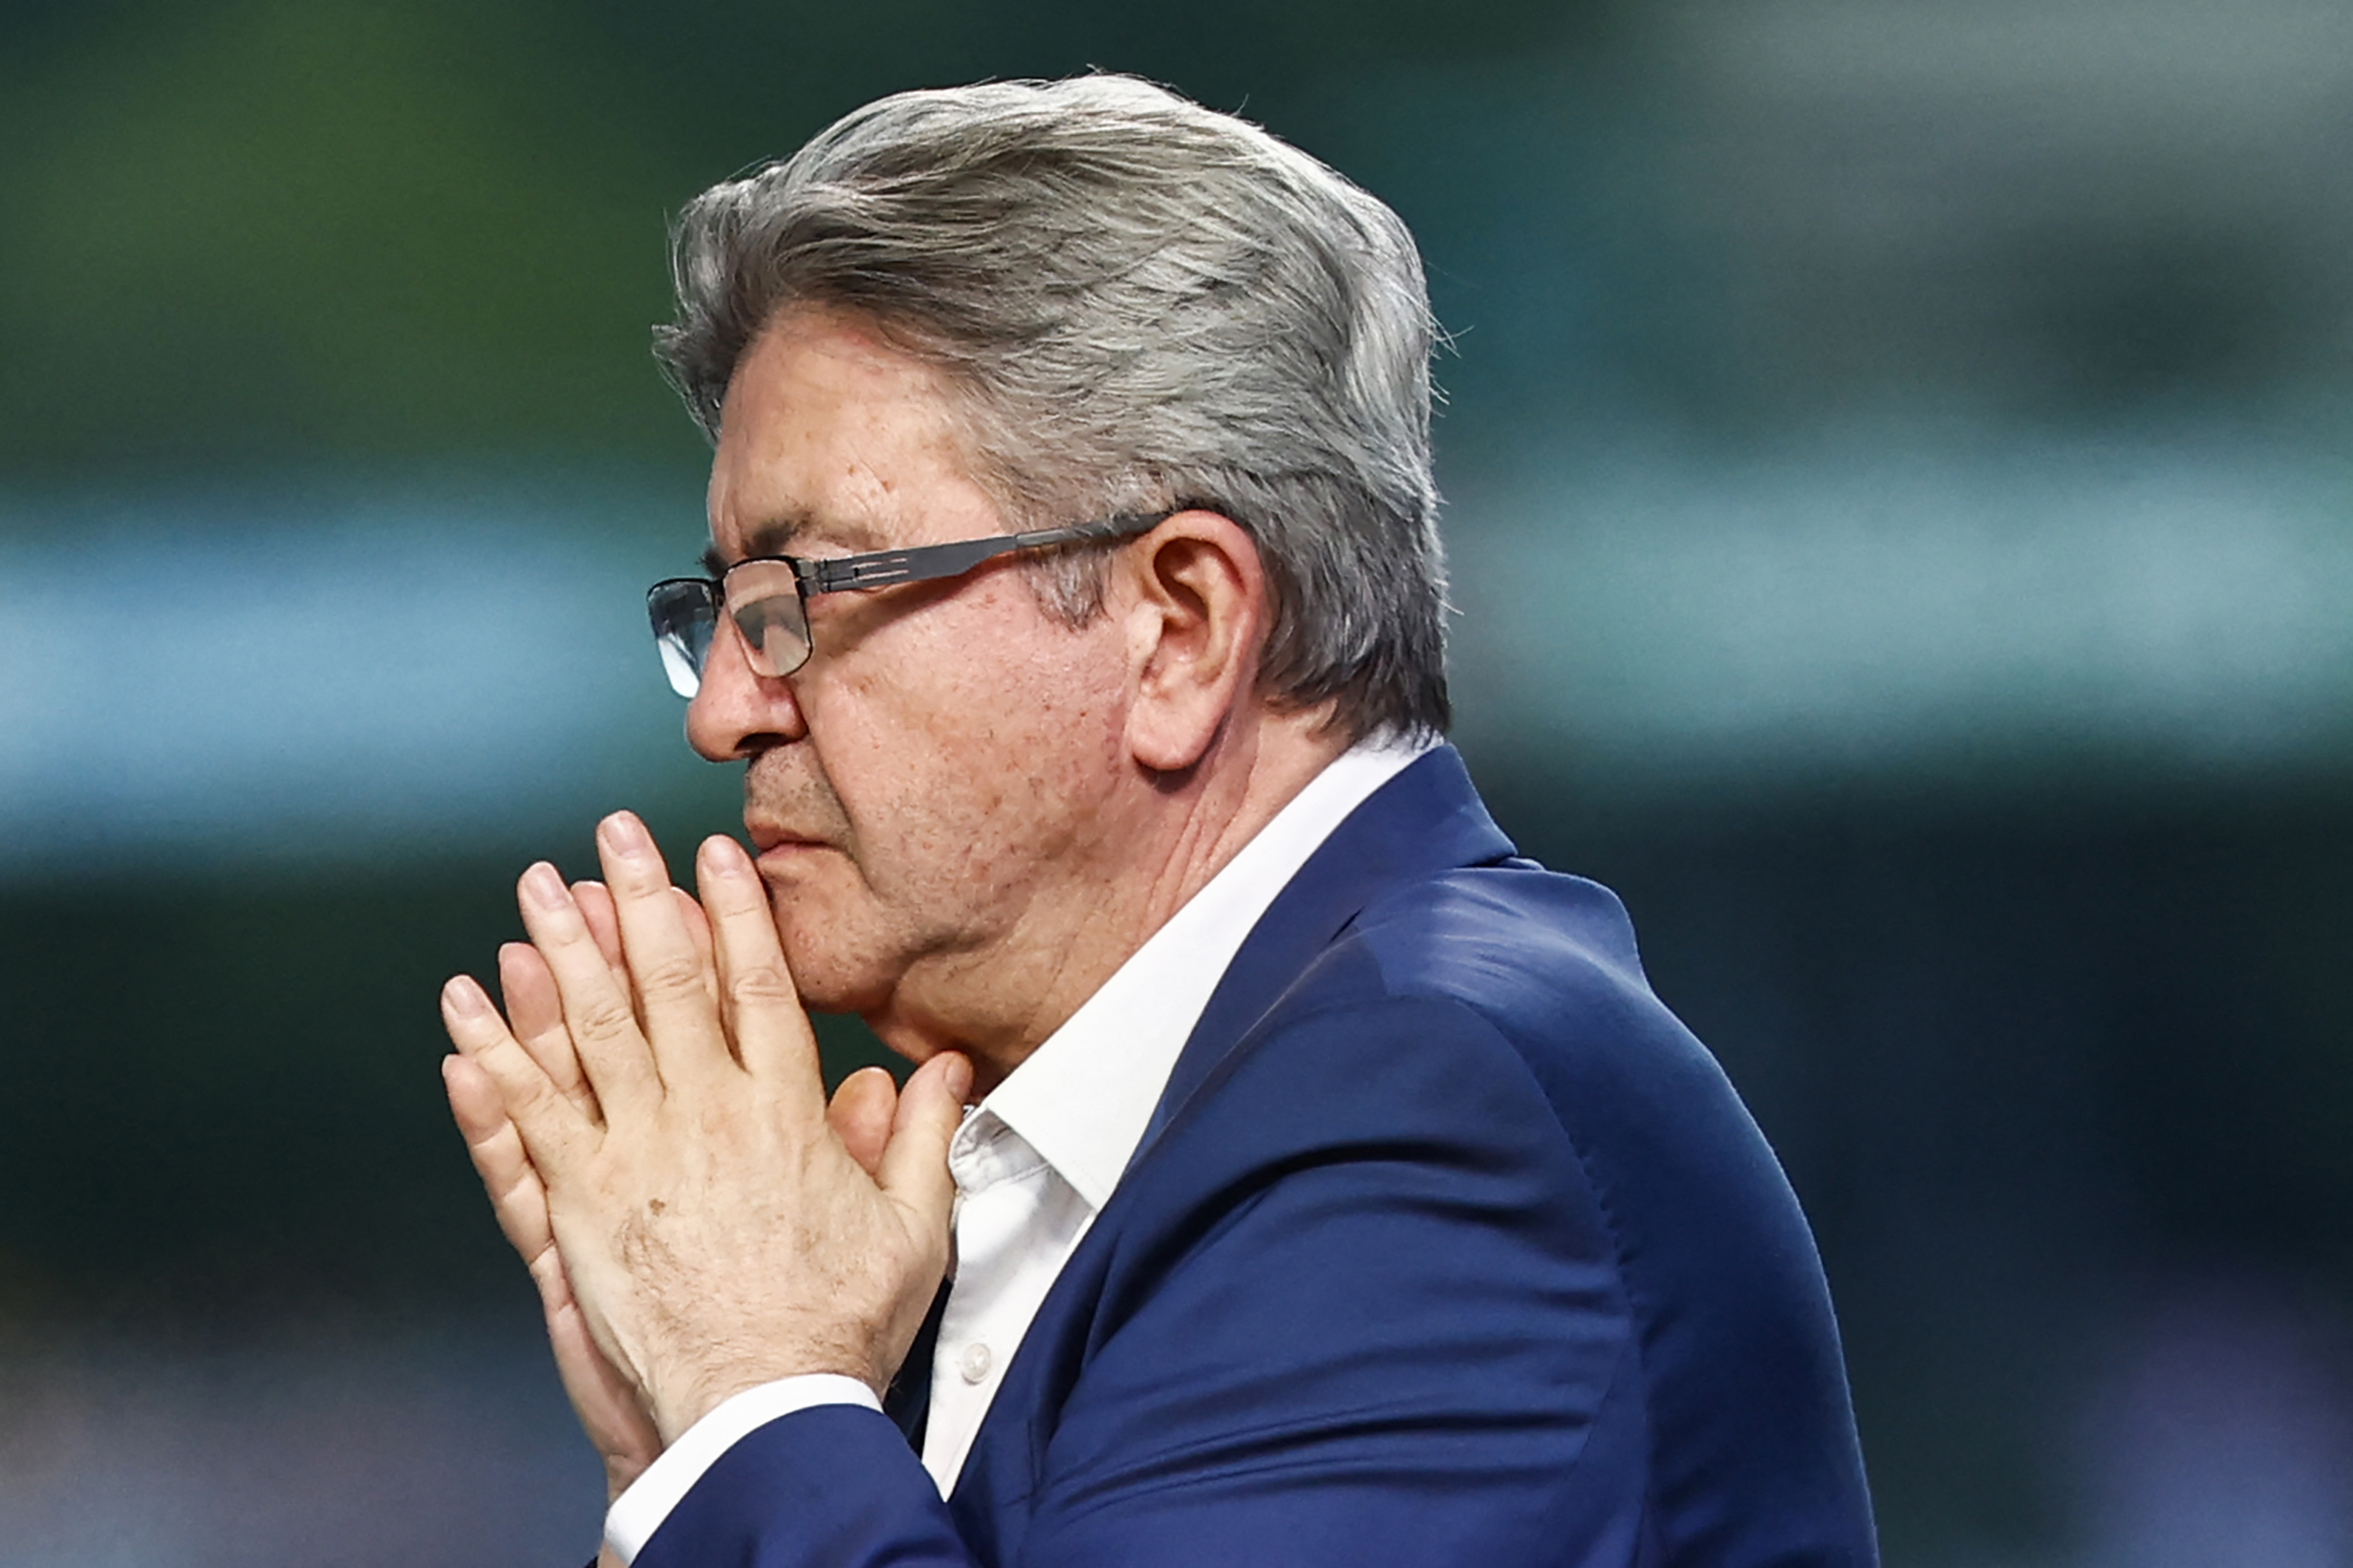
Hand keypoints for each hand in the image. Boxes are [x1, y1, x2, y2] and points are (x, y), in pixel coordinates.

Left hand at [440, 812, 970, 1445]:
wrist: (761, 1407)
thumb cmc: (836, 1327)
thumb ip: (922, 1137)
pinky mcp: (580, 1203)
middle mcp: (706, 1116)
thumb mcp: (912, 1227)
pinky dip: (494, 1054)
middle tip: (610, 837)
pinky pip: (529, 1112)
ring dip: (560, 951)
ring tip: (536, 890)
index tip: (710, 859)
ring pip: (590, 1029)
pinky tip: (467, 1006)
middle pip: (666, 984)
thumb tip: (946, 1070)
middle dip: (637, 899)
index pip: (756, 986)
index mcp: (784, 1114)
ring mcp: (636, 1155)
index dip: (730, 914)